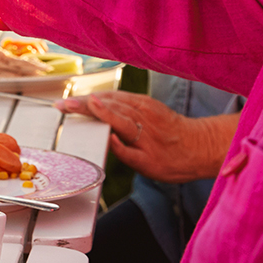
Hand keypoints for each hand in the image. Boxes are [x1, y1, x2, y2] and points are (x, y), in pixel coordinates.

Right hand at [56, 92, 238, 183]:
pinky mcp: (148, 102)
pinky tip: (95, 98)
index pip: (110, 116)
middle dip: (82, 102)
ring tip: (72, 101)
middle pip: (107, 102)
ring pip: (113, 97)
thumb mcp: (149, 166)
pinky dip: (105, 96)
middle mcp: (142, 113)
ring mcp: (145, 104)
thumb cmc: (175, 161)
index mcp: (140, 130)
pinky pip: (122, 96)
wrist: (201, 146)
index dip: (89, 110)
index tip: (70, 106)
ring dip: (90, 97)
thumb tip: (107, 139)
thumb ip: (125, 153)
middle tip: (61, 104)